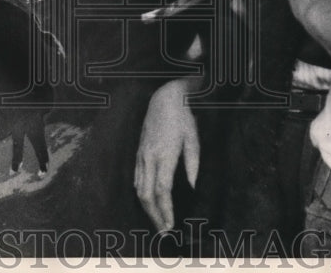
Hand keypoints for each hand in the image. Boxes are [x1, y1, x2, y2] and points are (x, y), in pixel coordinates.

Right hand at [134, 78, 199, 231]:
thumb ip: (193, 164)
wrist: (163, 98)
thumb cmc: (182, 117)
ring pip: (139, 188)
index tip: (171, 225)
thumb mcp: (193, 137)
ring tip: (157, 222)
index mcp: (165, 155)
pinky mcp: (139, 152)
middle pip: (147, 194)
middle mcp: (149, 157)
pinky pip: (137, 179)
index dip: (165, 210)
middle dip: (154, 216)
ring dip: (147, 208)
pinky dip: (142, 194)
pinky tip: (149, 203)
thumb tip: (193, 187)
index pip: (162, 190)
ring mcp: (142, 155)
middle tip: (164, 232)